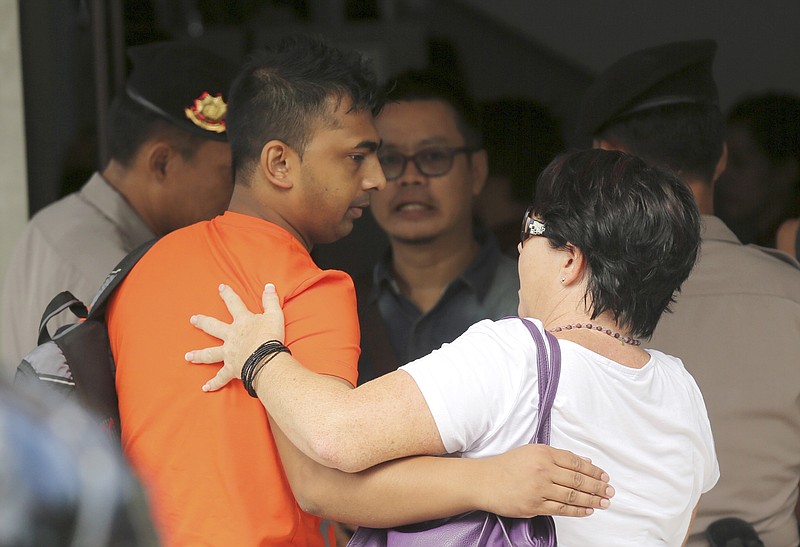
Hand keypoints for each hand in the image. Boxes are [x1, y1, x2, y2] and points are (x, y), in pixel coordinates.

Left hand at [185, 283, 285, 391]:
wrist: (267, 360)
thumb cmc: (271, 337)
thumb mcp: (275, 315)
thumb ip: (271, 300)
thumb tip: (269, 286)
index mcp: (242, 322)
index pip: (234, 304)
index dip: (227, 294)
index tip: (220, 287)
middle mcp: (231, 337)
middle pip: (213, 327)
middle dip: (202, 323)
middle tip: (192, 319)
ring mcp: (229, 353)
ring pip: (210, 354)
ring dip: (198, 355)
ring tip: (188, 356)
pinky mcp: (231, 369)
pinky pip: (221, 378)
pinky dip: (214, 383)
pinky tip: (205, 388)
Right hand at [476, 444, 612, 517]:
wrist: (484, 481)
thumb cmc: (507, 465)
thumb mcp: (531, 452)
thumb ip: (558, 456)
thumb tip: (584, 460)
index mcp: (543, 453)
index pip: (576, 462)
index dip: (593, 470)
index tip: (604, 476)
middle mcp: (543, 470)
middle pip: (578, 479)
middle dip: (598, 486)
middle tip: (610, 491)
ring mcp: (539, 489)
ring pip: (572, 496)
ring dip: (592, 500)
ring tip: (604, 502)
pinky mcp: (534, 506)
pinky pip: (561, 509)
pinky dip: (577, 511)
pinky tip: (588, 510)